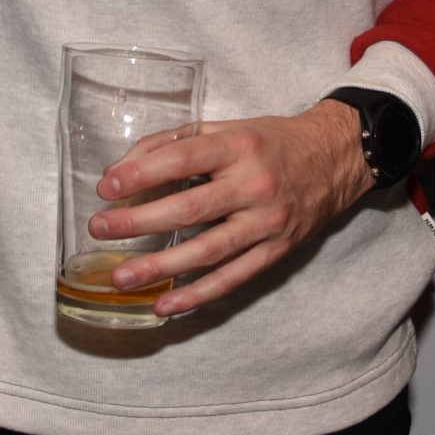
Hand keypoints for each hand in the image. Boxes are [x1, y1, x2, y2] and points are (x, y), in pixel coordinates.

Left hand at [86, 101, 373, 316]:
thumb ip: (173, 143)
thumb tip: (122, 170)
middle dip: (138, 222)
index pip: (182, 160)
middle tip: (99, 230)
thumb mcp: (226, 128)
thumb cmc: (270, 142)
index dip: (141, 174)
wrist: (335, 159)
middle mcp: (254, 185)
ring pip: (208, 252)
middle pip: (189, 209)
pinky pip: (233, 279)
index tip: (106, 187)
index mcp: (238, 146)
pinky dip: (197, 296)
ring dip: (161, 267)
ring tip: (122, 277)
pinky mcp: (276, 252)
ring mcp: (267, 223)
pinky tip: (165, 305)